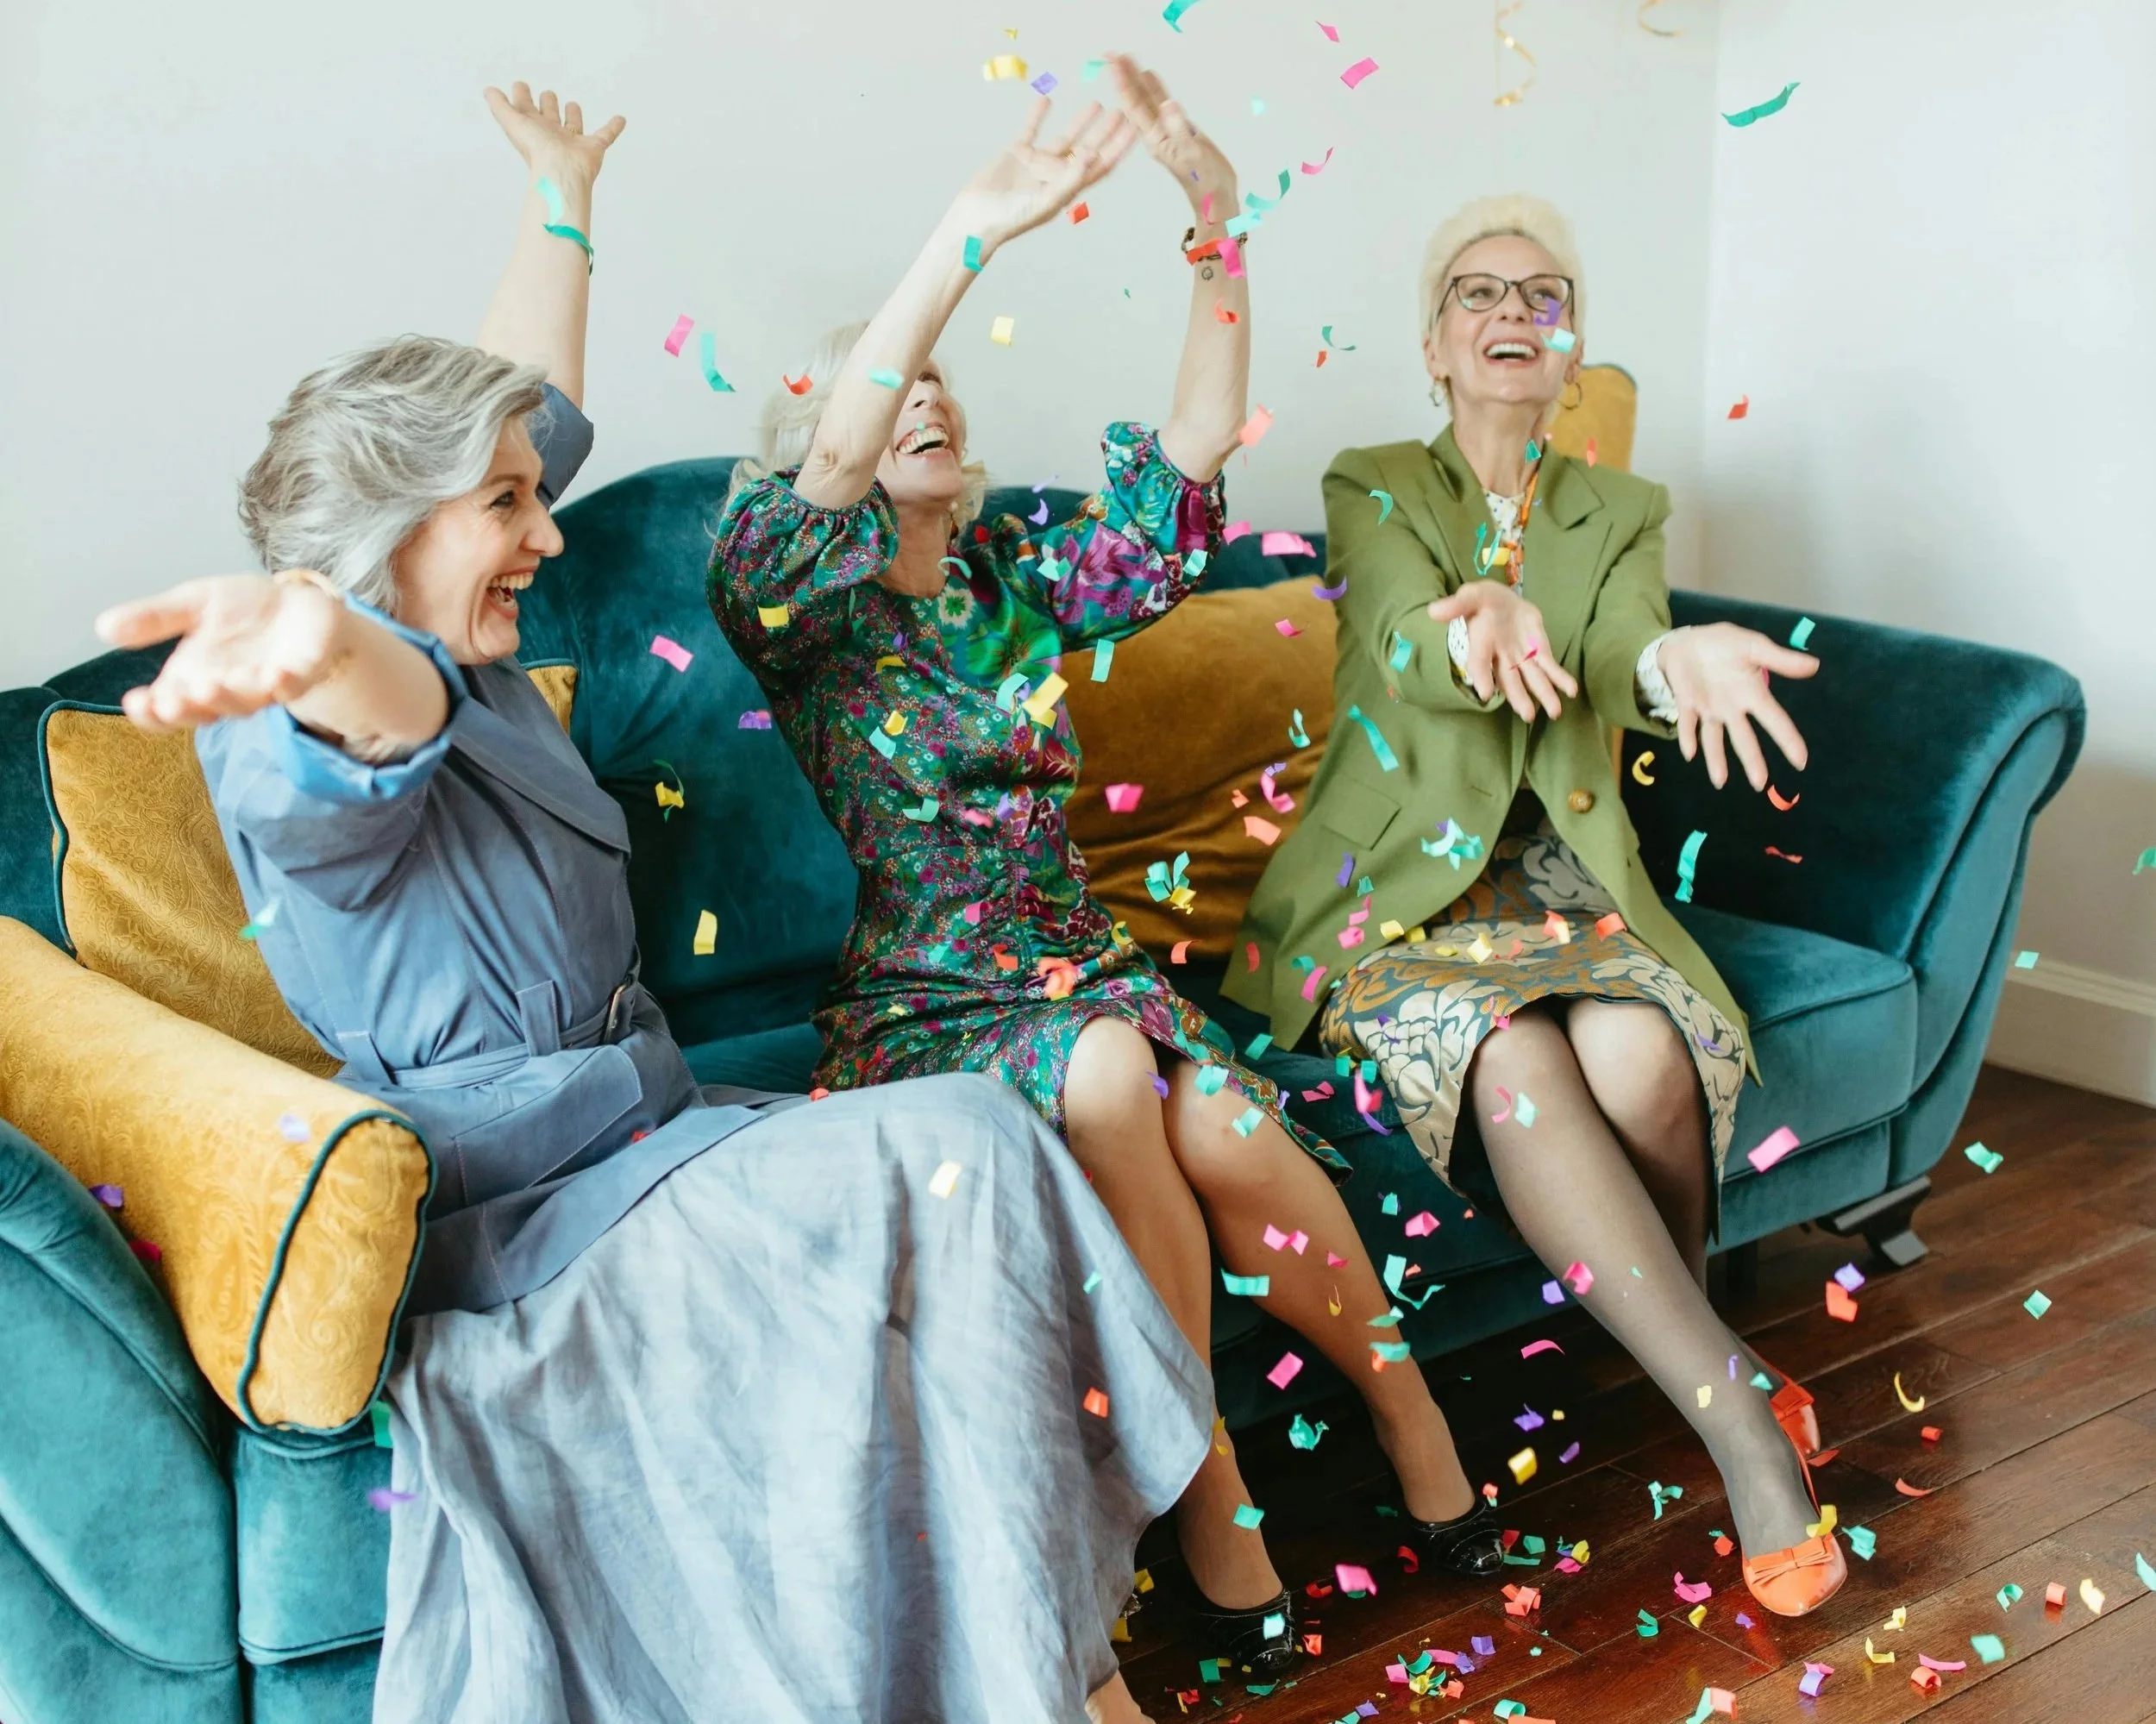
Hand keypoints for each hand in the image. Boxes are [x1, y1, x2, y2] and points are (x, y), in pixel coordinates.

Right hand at [96, 576, 348, 733]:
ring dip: (228, 697)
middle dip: (187, 708)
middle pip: (204, 712)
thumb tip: (104, 627)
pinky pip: (294, 686)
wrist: (297, 601)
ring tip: (209, 686)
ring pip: (245, 703)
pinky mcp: (302, 674)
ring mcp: (266, 686)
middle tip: (170, 701)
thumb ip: (155, 619)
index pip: (166, 708)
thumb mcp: (192, 604)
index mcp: (193, 679)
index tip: (135, 701)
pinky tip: (275, 676)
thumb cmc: (240, 611)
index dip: (151, 712)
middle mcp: (228, 691)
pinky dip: (285, 684)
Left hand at [483, 82, 624, 184]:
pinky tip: (620, 119)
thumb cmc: (538, 150)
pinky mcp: (594, 148)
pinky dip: (613, 128)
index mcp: (534, 130)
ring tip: (573, 105)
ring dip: (574, 115)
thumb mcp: (512, 123)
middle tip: (548, 94)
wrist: (562, 171)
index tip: (520, 84)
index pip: (526, 109)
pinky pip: (606, 135)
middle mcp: (553, 136)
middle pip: (550, 116)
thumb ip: (500, 107)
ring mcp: (574, 143)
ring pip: (574, 125)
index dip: (521, 96)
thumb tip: (489, 91)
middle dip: (548, 105)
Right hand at [953, 97, 1135, 256]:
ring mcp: (1037, 163)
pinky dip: (1038, 116)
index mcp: (1068, 189)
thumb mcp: (1045, 201)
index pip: (1100, 166)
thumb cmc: (1010, 219)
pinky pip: (1031, 130)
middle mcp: (1056, 175)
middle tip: (1123, 111)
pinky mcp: (1017, 154)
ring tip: (1096, 104)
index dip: (1118, 148)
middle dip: (1105, 132)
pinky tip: (1046, 100)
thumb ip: (1071, 179)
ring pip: (1065, 138)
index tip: (1134, 130)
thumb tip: (1094, 155)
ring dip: (1080, 122)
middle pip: (1088, 149)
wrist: (975, 219)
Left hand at [1107, 55, 1236, 215]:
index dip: (1123, 84)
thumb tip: (1168, 103)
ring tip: (1125, 58)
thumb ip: (1180, 129)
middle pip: (1136, 100)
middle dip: (1124, 77)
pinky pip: (1161, 104)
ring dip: (1136, 79)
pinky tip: (1148, 75)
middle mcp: (1154, 133)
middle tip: (1111, 53)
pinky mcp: (1176, 129)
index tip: (1113, 64)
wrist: (1215, 196)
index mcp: (1154, 139)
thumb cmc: (1204, 180)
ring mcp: (1164, 131)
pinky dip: (1154, 88)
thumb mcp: (1192, 154)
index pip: (1134, 107)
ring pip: (1147, 99)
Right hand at [1427, 581, 1578, 720]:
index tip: (1485, 693)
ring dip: (1544, 695)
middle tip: (1528, 715)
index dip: (1482, 677)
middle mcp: (1500, 657)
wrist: (1502, 601)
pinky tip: (1571, 691)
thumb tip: (1433, 611)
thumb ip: (1456, 604)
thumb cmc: (1482, 601)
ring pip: (1532, 680)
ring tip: (1555, 712)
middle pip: (1509, 681)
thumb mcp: (1471, 596)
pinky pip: (1549, 668)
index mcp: (1481, 644)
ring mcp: (1521, 657)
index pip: (1480, 664)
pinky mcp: (1538, 652)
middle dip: (1519, 697)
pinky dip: (1560, 679)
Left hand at [1655, 623, 1817, 788]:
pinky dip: (1687, 738)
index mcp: (1752, 693)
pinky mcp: (1686, 705)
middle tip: (1760, 784)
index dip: (1788, 739)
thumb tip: (1814, 665)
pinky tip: (1690, 754)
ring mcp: (1708, 709)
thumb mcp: (1753, 646)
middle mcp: (1732, 707)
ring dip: (1716, 760)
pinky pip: (1687, 724)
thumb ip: (1779, 659)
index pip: (1774, 719)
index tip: (1801, 762)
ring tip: (1719, 782)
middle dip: (1752, 760)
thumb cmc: (1724, 645)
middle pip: (1744, 737)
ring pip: (1714, 738)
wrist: (1688, 642)